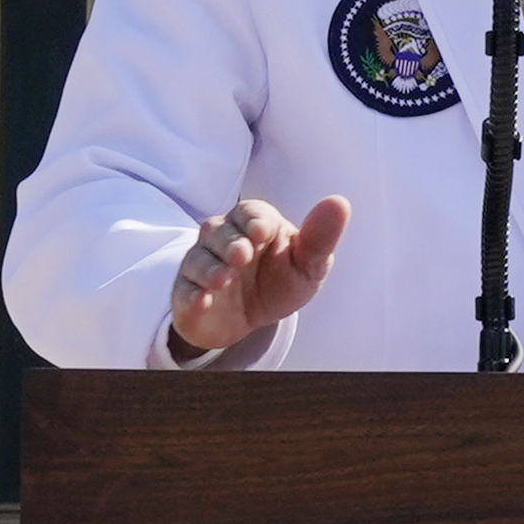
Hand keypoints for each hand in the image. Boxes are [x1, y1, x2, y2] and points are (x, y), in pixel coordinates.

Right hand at [169, 197, 350, 353]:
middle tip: (241, 255)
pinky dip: (191, 296)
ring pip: (197, 259)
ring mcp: (202, 266)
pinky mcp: (187, 294)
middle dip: (229, 242)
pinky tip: (201, 301)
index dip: (254, 220)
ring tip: (221, 279)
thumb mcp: (307, 265)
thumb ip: (320, 237)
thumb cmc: (280, 281)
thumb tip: (339, 203)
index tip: (261, 231)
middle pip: (218, 231)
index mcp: (254, 224)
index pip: (251, 212)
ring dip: (209, 268)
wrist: (249, 320)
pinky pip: (184, 291)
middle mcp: (223, 239)